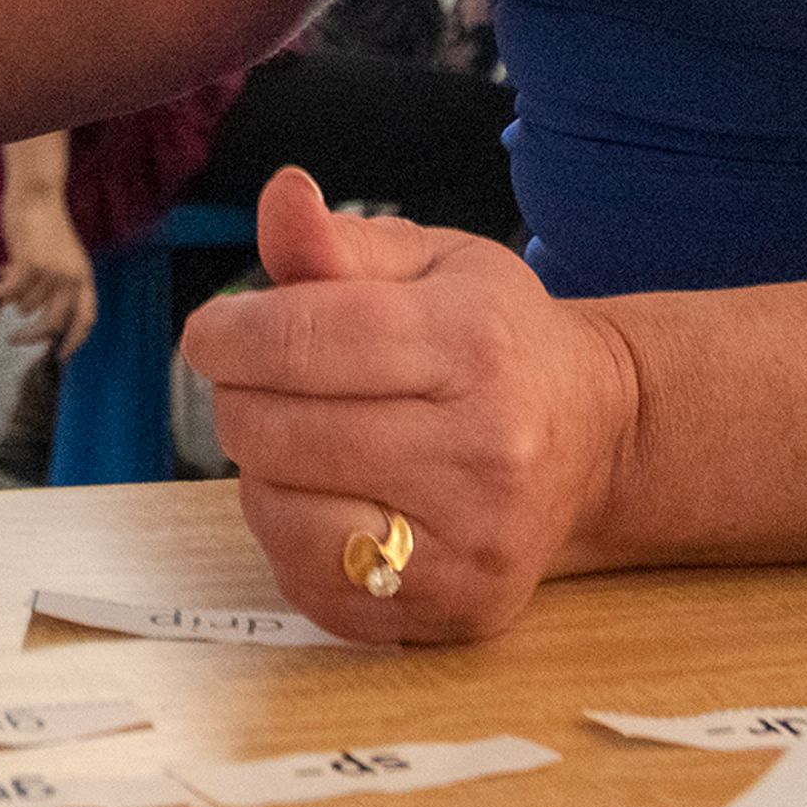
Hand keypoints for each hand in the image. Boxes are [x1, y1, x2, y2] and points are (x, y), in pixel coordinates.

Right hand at [0, 189, 98, 355]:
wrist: (38, 193)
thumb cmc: (44, 222)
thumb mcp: (57, 256)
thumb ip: (48, 282)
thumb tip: (23, 308)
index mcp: (84, 275)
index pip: (86, 318)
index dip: (75, 341)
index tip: (61, 355)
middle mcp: (72, 277)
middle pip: (52, 323)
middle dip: (30, 336)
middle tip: (14, 340)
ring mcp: (52, 272)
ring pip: (25, 305)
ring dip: (12, 296)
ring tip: (4, 275)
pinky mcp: (31, 264)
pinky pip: (9, 292)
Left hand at [180, 167, 636, 642]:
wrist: (595, 437)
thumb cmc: (499, 340)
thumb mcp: (433, 263)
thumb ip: (340, 240)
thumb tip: (281, 197)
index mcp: (473, 343)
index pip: (304, 339)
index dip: (229, 335)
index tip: (211, 333)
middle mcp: (483, 450)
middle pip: (279, 431)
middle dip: (241, 398)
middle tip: (262, 383)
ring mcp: (473, 542)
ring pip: (282, 515)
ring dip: (263, 472)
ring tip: (301, 440)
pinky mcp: (457, 609)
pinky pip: (311, 583)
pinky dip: (292, 536)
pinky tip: (328, 498)